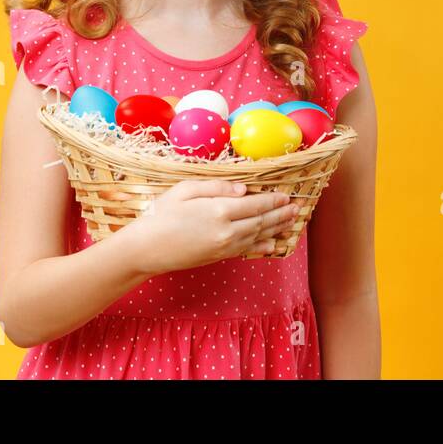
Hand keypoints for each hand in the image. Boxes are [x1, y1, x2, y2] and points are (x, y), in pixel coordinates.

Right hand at [119, 179, 299, 275]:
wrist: (145, 249)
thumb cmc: (161, 214)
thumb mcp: (185, 190)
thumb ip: (216, 187)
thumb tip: (244, 189)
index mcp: (220, 210)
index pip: (255, 204)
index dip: (273, 199)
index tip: (286, 195)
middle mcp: (227, 231)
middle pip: (261, 221)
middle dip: (281, 214)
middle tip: (297, 209)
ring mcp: (223, 246)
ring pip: (257, 236)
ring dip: (276, 229)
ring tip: (291, 223)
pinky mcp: (218, 257)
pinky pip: (247, 250)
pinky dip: (262, 245)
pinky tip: (273, 244)